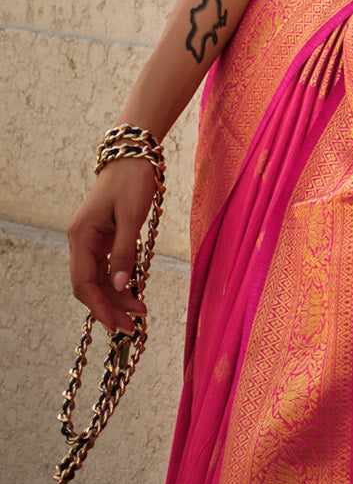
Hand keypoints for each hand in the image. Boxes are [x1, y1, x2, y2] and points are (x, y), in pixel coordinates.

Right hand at [67, 158, 155, 334]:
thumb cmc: (132, 181)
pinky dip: (119, 282)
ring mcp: (91, 240)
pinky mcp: (103, 238)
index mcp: (81, 236)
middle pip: (89, 285)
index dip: (98, 307)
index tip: (115, 325)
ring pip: (99, 279)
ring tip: (140, 312)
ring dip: (117, 297)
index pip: (83, 282)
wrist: (133, 156)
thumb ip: (124, 253)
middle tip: (133, 327)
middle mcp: (81, 241)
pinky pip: (106, 268)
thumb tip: (119, 287)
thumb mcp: (131, 217)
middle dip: (110, 307)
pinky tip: (134, 292)